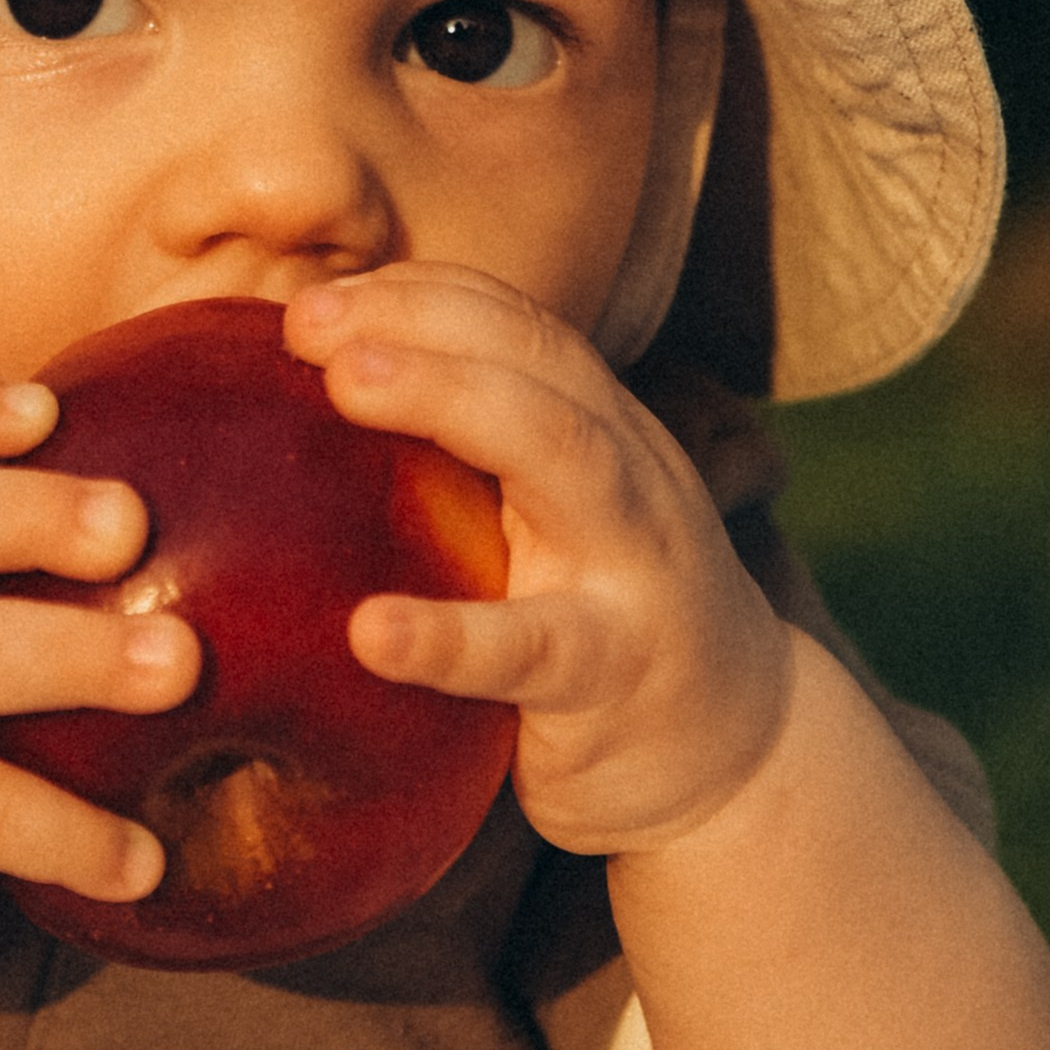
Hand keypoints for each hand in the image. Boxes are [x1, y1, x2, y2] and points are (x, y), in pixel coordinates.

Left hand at [285, 266, 792, 859]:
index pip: (517, 327)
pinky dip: (452, 636)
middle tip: (304, 322)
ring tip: (346, 385)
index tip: (312, 299)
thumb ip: (472, 469)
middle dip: (423, 322)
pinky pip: (534, 647)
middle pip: (538, 361)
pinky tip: (370, 632)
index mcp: (602, 434)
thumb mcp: (553, 526)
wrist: (745, 754)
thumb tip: (309, 420)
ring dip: (451, 399)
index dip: (418, 294)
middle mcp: (628, 477)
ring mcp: (632, 570)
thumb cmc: (601, 625)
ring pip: (563, 455)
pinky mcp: (615, 675)